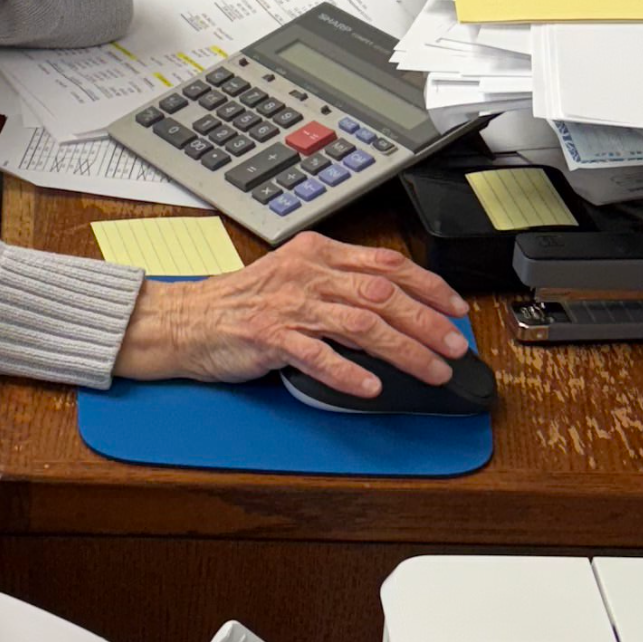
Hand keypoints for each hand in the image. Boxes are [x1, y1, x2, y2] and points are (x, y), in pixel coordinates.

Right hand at [112, 233, 472, 401]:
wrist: (187, 320)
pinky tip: (370, 387)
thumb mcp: (295, 277)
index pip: (387, 263)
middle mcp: (307, 274)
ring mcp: (289, 304)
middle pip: (382, 294)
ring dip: (403, 350)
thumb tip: (396, 305)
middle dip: (426, 321)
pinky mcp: (269, 336)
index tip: (456, 307)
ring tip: (430, 370)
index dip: (428, 285)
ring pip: (360, 324)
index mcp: (318, 254)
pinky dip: (347, 372)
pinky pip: (316, 355)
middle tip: (454, 346)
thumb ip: (340, 284)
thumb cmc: (242, 303)